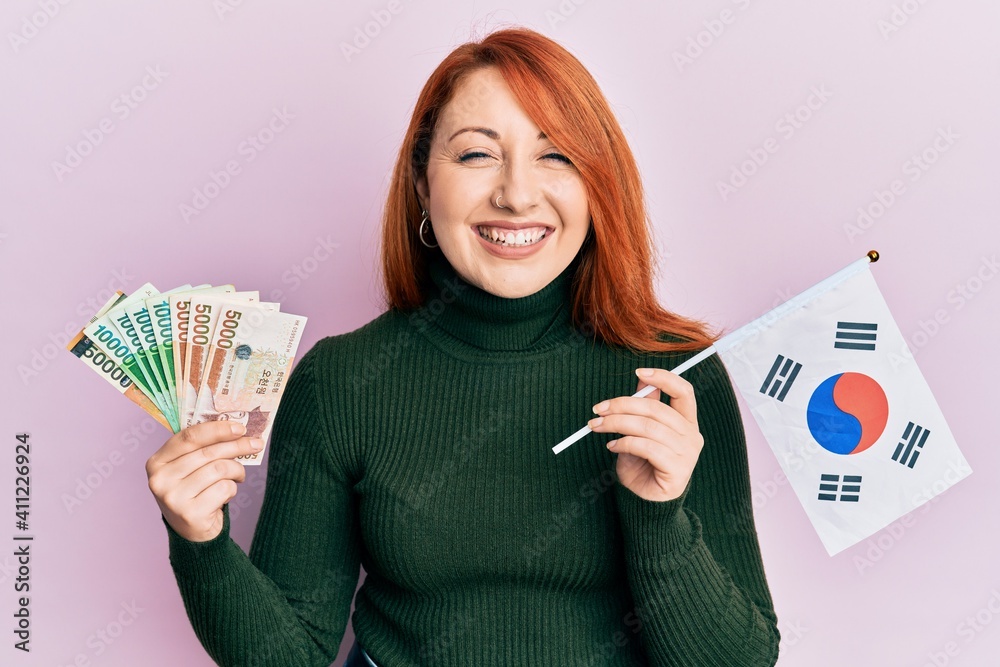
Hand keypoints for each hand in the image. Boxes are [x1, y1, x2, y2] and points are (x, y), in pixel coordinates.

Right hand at [145, 421, 262, 541]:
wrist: (191, 532)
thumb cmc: (194, 492)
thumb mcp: (189, 468)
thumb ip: (203, 448)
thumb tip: (237, 429)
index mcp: (157, 462)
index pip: (189, 436)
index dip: (217, 429)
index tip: (239, 427)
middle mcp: (160, 479)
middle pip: (208, 452)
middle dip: (236, 446)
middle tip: (255, 444)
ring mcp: (173, 498)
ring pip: (219, 469)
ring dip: (237, 470)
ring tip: (238, 476)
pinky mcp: (190, 513)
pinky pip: (224, 489)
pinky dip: (232, 489)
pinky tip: (226, 495)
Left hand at [588, 367, 703, 501]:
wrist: (645, 500)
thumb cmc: (642, 463)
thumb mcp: (640, 430)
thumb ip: (645, 406)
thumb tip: (642, 378)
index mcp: (686, 421)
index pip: (684, 391)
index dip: (663, 377)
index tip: (638, 372)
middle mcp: (691, 435)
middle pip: (656, 408)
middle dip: (622, 404)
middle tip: (598, 409)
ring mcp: (687, 453)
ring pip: (648, 427)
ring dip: (617, 423)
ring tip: (598, 427)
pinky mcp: (677, 469)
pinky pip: (646, 447)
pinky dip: (624, 443)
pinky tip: (612, 446)